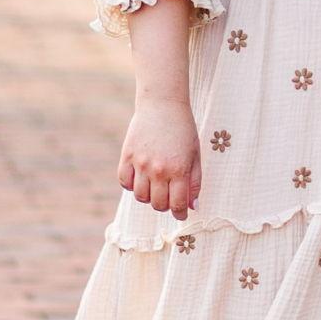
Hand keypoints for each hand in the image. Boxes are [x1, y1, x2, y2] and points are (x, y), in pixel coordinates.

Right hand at [119, 95, 201, 216]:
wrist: (163, 104)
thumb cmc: (184, 130)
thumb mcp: (195, 154)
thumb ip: (195, 181)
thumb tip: (192, 206)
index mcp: (179, 169)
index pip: (177, 204)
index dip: (180, 214)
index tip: (181, 215)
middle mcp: (158, 169)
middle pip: (158, 204)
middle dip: (165, 206)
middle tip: (169, 198)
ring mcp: (140, 163)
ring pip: (140, 197)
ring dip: (149, 197)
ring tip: (156, 187)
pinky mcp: (127, 156)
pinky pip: (125, 183)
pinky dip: (132, 186)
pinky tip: (141, 179)